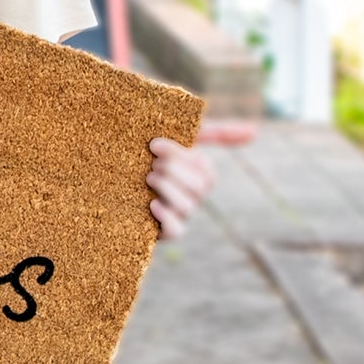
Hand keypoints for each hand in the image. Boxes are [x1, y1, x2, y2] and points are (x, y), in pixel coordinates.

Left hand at [146, 121, 254, 238]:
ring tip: (147, 177)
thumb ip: (217, 133)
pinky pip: (177, 231)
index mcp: (197, 176)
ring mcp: (178, 215)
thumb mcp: (177, 137)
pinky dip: (167, 216)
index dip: (181, 156)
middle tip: (150, 163)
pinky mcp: (162, 232)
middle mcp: (192, 198)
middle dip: (173, 171)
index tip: (154, 144)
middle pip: (200, 188)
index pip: (206, 171)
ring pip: (188, 207)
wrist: (108, 172)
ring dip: (168, 188)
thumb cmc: (146, 154)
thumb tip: (255, 131)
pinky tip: (151, 203)